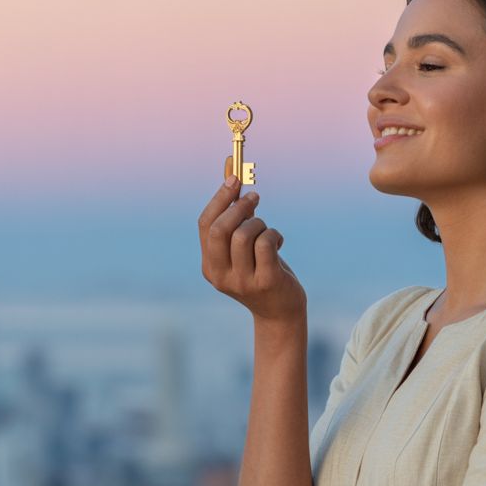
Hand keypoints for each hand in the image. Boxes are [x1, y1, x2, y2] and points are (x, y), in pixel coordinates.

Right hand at [199, 156, 305, 322]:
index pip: (205, 225)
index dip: (219, 198)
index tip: (234, 179)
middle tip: (255, 198)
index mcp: (209, 265)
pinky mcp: (265, 281)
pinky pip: (265, 243)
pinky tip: (278, 242)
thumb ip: (235, 216)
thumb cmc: (262, 271)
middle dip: (238, 207)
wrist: (280, 312)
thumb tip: (232, 173)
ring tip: (267, 230)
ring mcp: (241, 281)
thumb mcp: (244, 247)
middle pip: (219, 230)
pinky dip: (274, 234)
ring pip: (244, 235)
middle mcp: (220, 275)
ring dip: (260, 223)